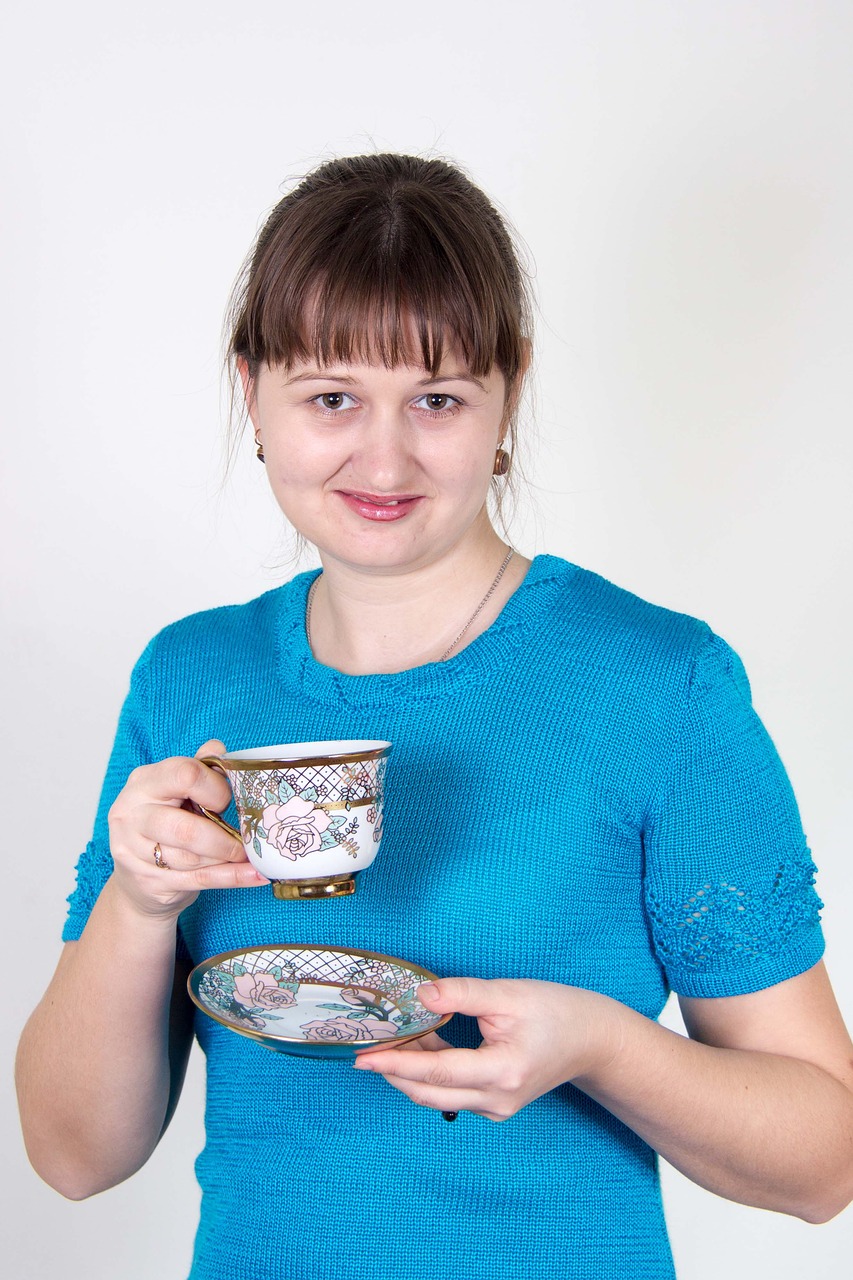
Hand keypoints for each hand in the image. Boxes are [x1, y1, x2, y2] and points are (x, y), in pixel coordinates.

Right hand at [107, 739, 267, 918]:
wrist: (136, 874)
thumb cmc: (165, 823)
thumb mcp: (177, 790)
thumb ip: (199, 769)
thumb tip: (218, 749)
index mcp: (143, 782)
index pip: (184, 775)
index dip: (214, 789)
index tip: (226, 802)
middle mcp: (131, 815)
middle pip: (184, 829)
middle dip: (222, 838)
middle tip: (244, 841)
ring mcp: (133, 852)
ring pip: (190, 859)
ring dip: (225, 859)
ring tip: (246, 856)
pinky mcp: (147, 881)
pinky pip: (197, 880)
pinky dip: (231, 878)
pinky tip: (254, 874)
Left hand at [352, 977, 625, 1120]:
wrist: (592, 1040)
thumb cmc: (557, 1012)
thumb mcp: (509, 994)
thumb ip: (462, 993)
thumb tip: (421, 994)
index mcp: (502, 1072)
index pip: (437, 1072)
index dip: (396, 1064)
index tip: (364, 1057)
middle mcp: (497, 1100)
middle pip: (430, 1093)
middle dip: (394, 1072)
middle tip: (364, 1050)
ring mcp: (497, 1108)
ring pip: (438, 1096)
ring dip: (411, 1071)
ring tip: (391, 1039)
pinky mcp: (495, 1104)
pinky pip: (452, 1094)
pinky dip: (431, 1073)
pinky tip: (422, 1043)